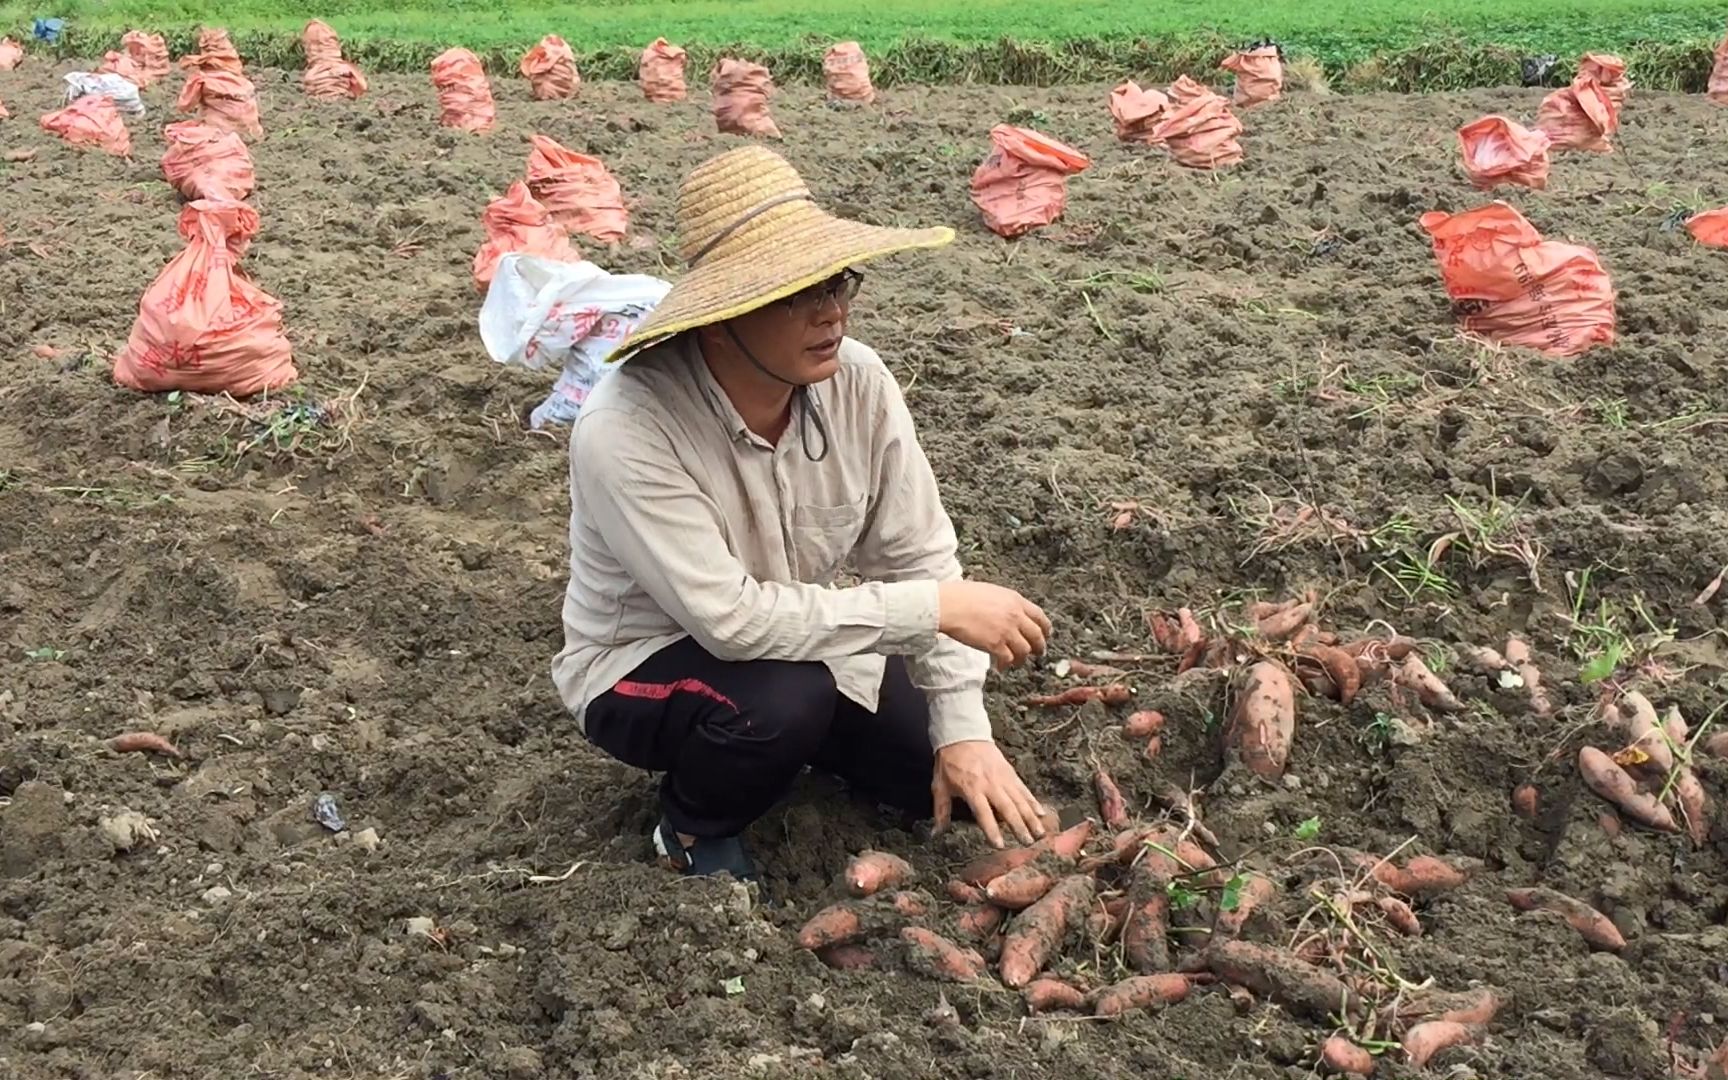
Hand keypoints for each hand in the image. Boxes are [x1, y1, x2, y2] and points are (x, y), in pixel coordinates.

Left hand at [931, 740, 1048, 848]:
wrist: (962, 734)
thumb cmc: (949, 762)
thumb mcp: (940, 786)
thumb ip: (941, 811)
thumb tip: (936, 833)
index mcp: (972, 789)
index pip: (984, 813)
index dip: (992, 829)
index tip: (1000, 844)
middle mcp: (991, 785)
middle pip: (1008, 808)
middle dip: (1019, 826)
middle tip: (1027, 843)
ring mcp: (1003, 778)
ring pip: (1020, 800)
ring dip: (1031, 817)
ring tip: (1040, 833)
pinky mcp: (1010, 772)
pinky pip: (1024, 789)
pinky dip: (1033, 801)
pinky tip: (1041, 813)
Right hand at [936, 580, 1050, 669]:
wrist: (948, 605)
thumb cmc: (961, 595)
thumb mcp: (990, 591)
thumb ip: (1004, 602)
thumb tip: (1007, 610)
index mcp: (1015, 600)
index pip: (1040, 616)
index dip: (1045, 629)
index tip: (1045, 635)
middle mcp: (1015, 615)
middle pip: (1037, 636)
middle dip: (1039, 647)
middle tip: (1037, 653)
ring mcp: (1006, 631)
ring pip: (1025, 651)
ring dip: (1022, 659)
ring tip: (1016, 662)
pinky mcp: (995, 645)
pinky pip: (1008, 659)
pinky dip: (1006, 665)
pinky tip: (1000, 666)